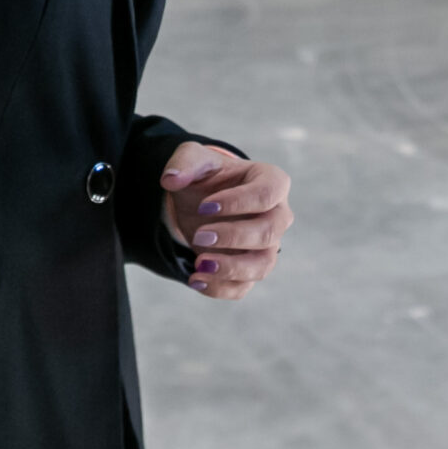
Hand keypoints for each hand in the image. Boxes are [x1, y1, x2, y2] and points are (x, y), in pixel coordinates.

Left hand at [158, 141, 291, 300]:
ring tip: (198, 265)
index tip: (204, 206)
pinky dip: (219, 288)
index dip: (238, 203)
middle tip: (199, 236)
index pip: (267, 194)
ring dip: (231, 269)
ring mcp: (266, 246)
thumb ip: (185, 164)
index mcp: (272, 182)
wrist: (203, 204)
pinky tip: (194, 280)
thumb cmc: (208, 178)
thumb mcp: (195, 160)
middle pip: (268, 233)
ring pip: (262, 265)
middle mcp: (277, 216)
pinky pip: (243, 287)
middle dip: (233, 237)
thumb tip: (170, 180)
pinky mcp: (250, 270)